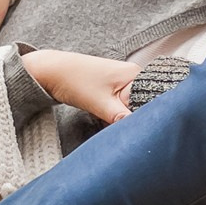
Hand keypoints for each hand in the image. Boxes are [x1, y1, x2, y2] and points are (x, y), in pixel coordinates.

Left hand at [20, 49, 140, 124]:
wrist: (51, 71)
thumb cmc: (74, 80)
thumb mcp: (100, 104)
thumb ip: (122, 119)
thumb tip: (138, 132)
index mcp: (135, 74)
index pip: (154, 101)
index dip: (148, 118)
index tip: (141, 132)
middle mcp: (134, 75)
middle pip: (145, 104)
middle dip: (137, 119)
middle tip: (125, 130)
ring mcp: (124, 81)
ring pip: (133, 106)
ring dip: (126, 118)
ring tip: (113, 123)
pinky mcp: (114, 88)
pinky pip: (124, 105)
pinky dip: (118, 114)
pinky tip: (109, 119)